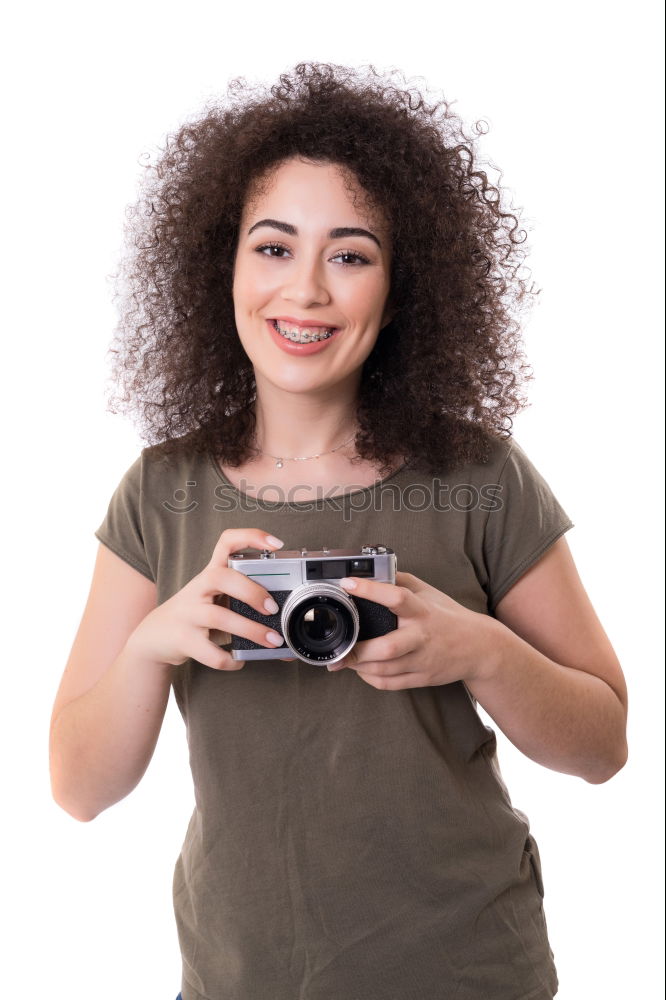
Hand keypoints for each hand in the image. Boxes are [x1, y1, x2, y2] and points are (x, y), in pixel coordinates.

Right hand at [126, 528, 286, 670]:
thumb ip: (245, 609)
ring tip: (272, 640)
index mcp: (210, 574)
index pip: (227, 542)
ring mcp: (188, 614)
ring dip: (251, 630)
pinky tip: (238, 659)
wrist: (155, 638)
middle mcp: (198, 588)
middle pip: (221, 577)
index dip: (251, 537)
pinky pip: (211, 652)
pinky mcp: (183, 639)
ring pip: (219, 617)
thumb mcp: (216, 601)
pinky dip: (230, 659)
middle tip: (272, 608)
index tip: (276, 544)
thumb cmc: (196, 616)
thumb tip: (283, 634)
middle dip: (251, 591)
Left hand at [327, 571, 497, 689]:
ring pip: (384, 669)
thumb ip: (402, 581)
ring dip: (358, 665)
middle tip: (340, 645)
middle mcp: (422, 637)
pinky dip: (370, 678)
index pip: (397, 597)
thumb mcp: (429, 592)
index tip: (348, 584)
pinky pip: (390, 683)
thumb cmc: (449, 617)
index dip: (371, 590)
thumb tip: (374, 572)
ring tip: (344, 657)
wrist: (480, 648)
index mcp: (423, 611)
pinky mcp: (422, 678)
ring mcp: (422, 660)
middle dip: (359, 650)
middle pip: (388, 648)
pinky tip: (362, 669)